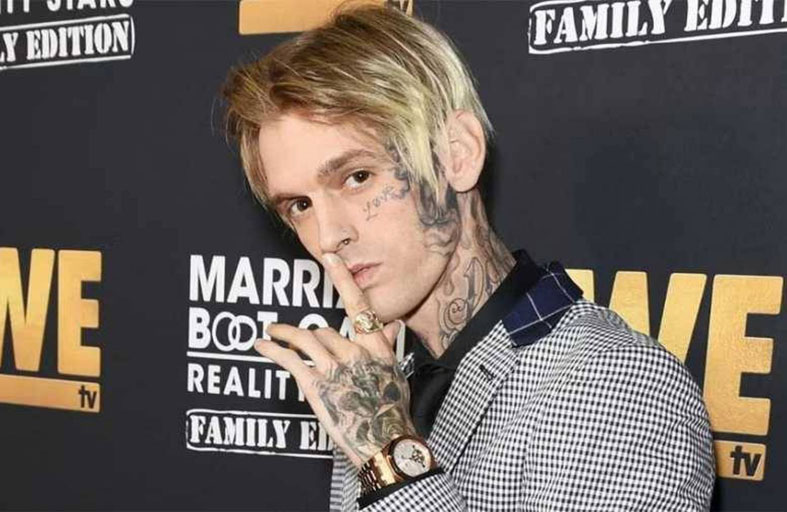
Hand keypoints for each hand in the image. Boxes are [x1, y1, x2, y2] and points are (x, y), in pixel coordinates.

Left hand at [254, 252, 416, 467]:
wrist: (384, 443)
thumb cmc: (391, 412)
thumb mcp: (393, 374)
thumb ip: (388, 346)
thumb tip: (393, 325)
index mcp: (375, 348)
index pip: (358, 305)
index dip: (342, 279)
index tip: (330, 257)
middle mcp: (355, 352)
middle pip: (325, 330)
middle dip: (309, 335)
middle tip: (294, 335)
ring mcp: (334, 368)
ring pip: (305, 339)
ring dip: (284, 333)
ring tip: (271, 330)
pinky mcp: (316, 386)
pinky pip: (289, 359)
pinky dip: (272, 349)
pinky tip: (261, 345)